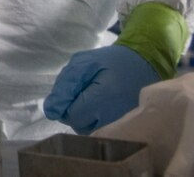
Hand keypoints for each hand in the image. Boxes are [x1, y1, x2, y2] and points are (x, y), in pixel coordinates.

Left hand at [43, 44, 159, 133]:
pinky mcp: (125, 128)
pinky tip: (100, 106)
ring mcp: (121, 126)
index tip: (74, 88)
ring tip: (93, 97)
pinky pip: (100, 131)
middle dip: (74, 109)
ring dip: (83, 116)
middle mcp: (114, 117)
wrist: (143, 65)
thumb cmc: (111, 61)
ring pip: (88, 131)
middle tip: (84, 90)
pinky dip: (95, 120)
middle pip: (78, 125)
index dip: (66, 102)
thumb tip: (50, 111)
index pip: (71, 115)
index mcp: (104, 97)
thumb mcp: (84, 62)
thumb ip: (66, 85)